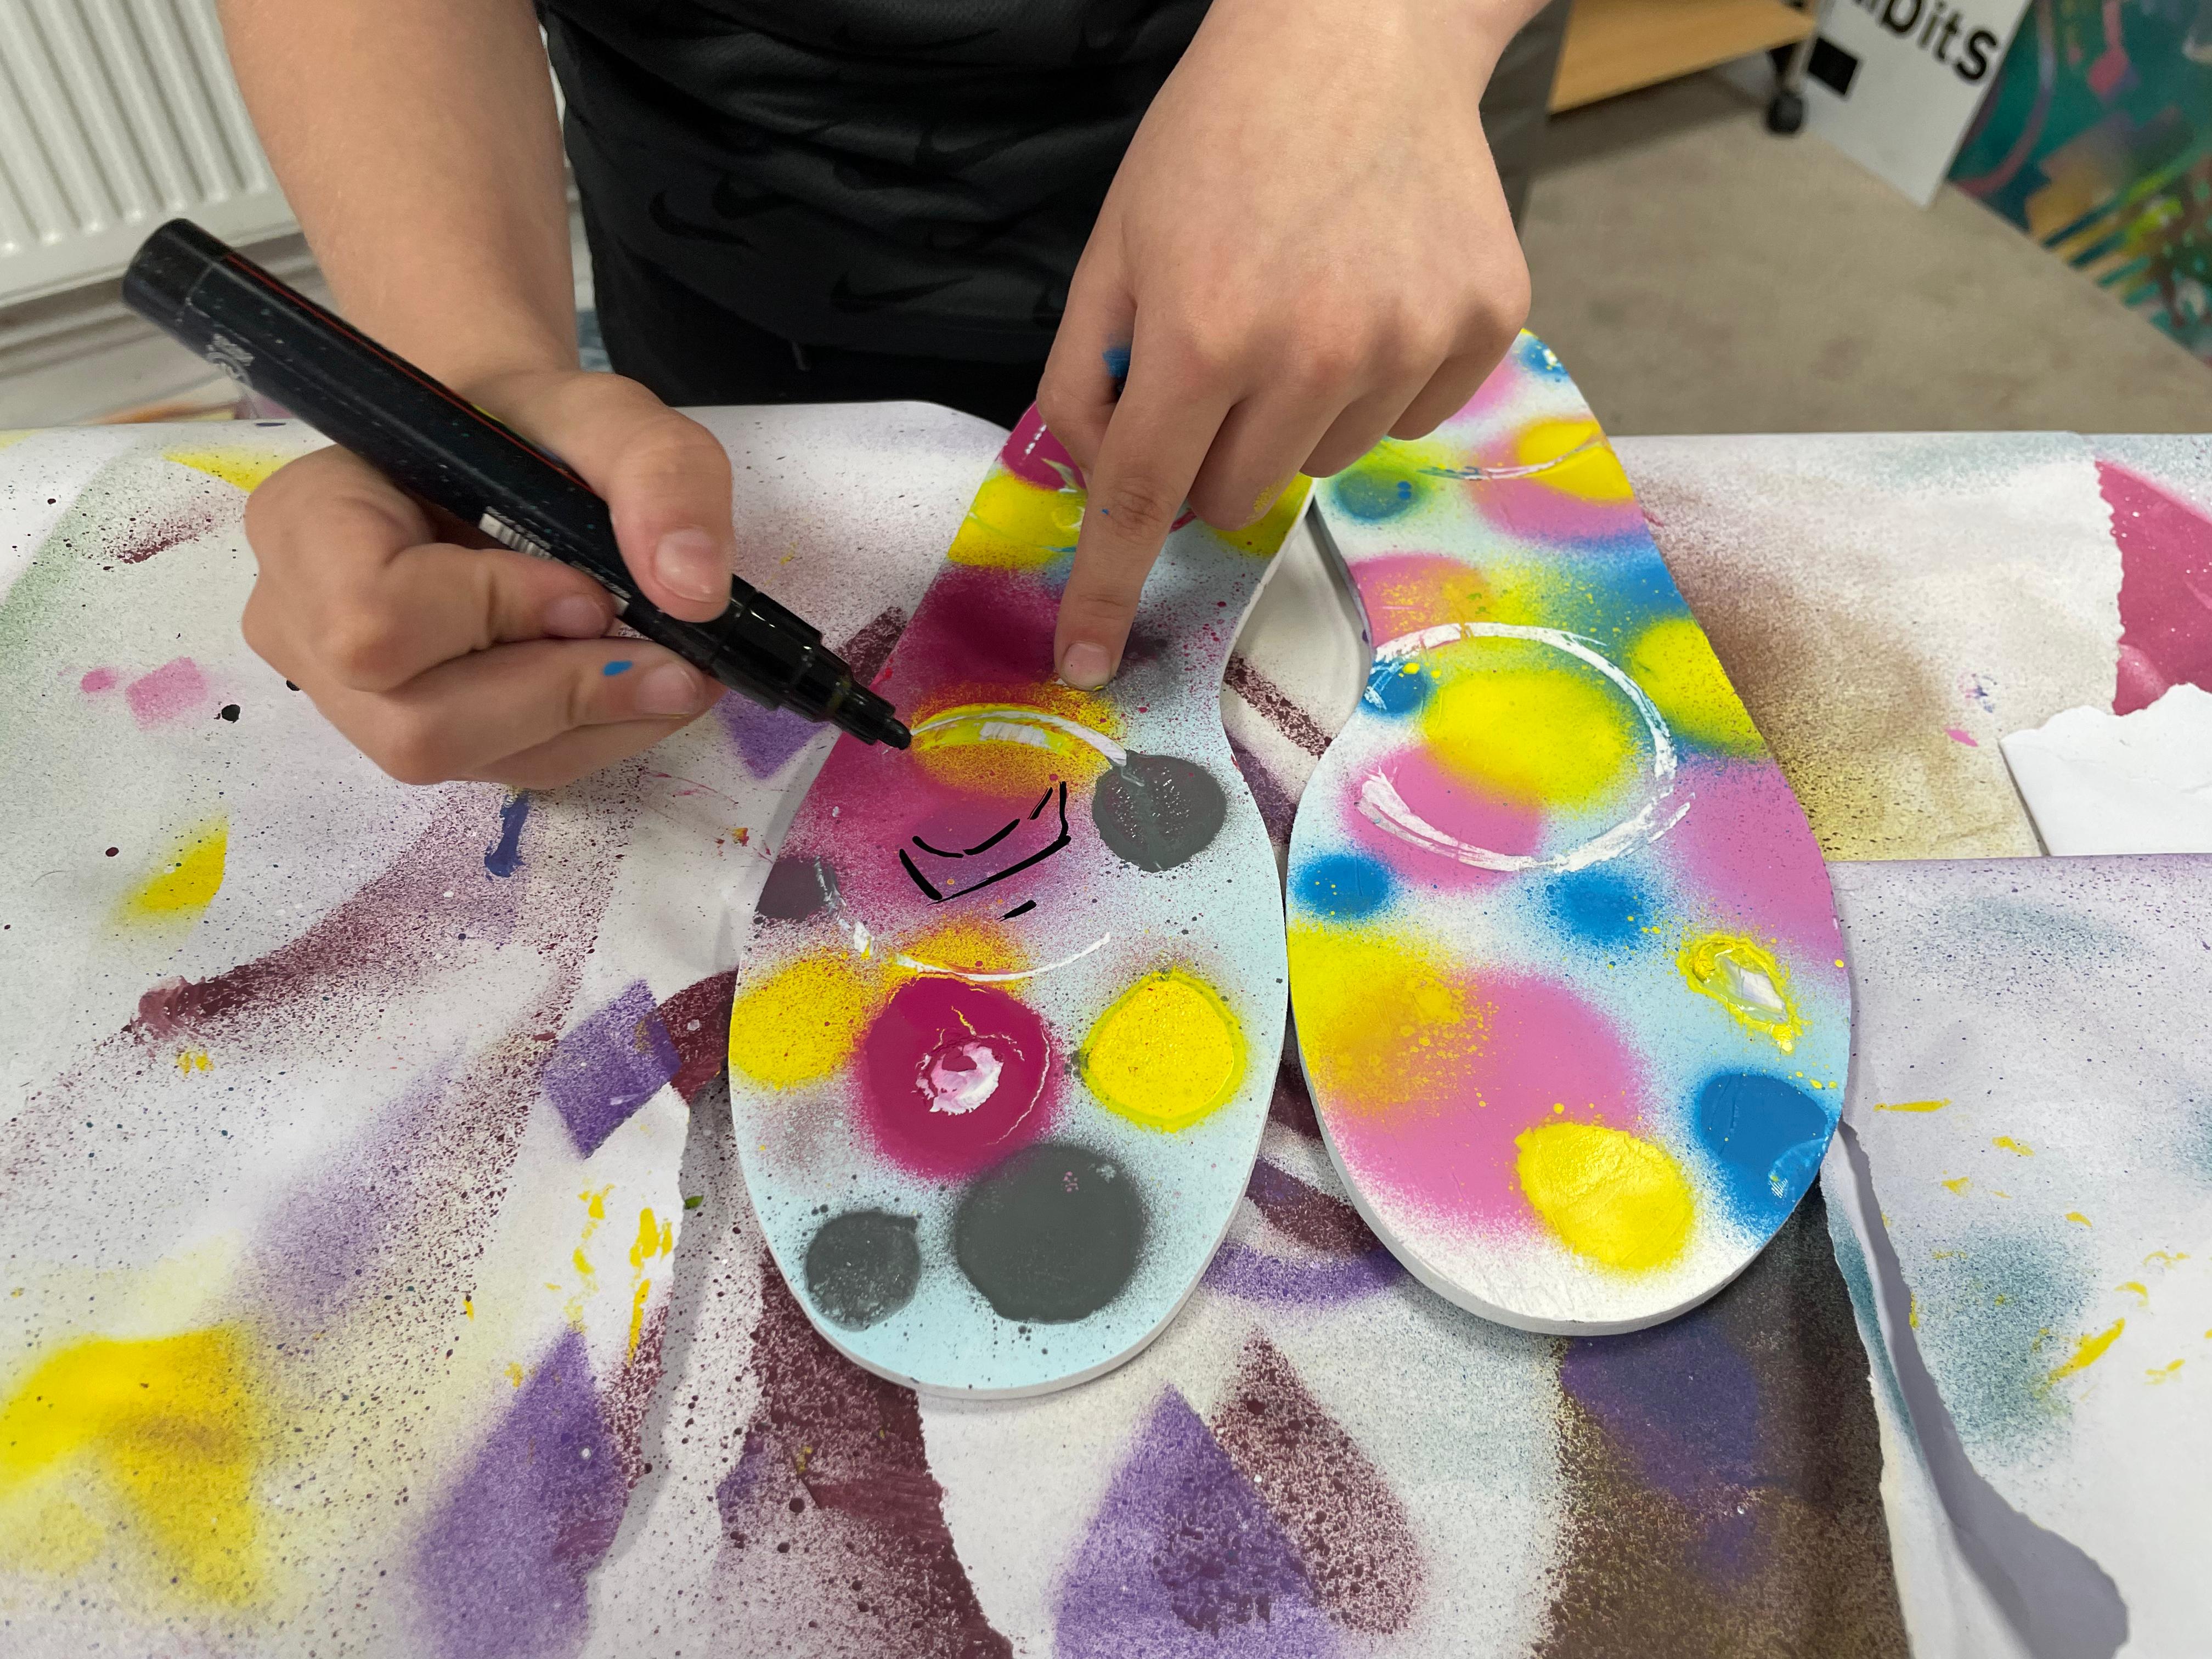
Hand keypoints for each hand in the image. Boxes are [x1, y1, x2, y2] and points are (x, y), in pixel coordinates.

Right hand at [241, 368, 738, 787]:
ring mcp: (350, 694)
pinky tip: (638, 688)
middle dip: (559, 695)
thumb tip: (693, 592)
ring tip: (666, 668)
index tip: (589, 589)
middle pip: (415, 726)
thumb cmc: (530, 426)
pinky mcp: (414, 731)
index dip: (495, 621)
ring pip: (464, 764)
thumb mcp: (605, 413)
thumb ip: (657, 472)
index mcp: (308, 522)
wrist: (507, 450)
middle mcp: (302, 621)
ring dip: (589, 724)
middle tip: (660, 652)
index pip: (372, 623)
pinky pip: (504, 770)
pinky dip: (592, 736)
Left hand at [1037, 0, 1538, 685]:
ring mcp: (1409, 343)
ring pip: (1321, 463)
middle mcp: (1313, 354)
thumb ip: (1087, 375)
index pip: (1139, 501)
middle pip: (1234, 496)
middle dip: (1208, 454)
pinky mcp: (1481, 326)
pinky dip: (1375, 382)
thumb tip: (1093, 485)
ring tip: (1302, 303)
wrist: (1361, 32)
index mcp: (1204, 333)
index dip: (1106, 589)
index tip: (1086, 662)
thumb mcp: (1115, 244)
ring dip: (1294, 416)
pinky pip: (1404, 420)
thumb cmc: (1219, 136)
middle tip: (1218, 360)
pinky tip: (1369, 293)